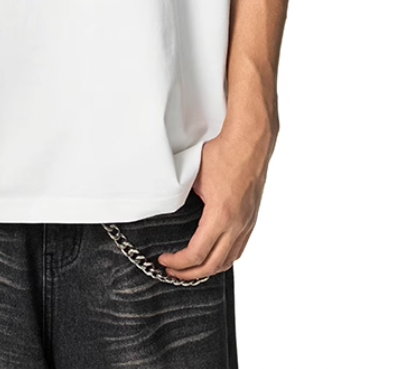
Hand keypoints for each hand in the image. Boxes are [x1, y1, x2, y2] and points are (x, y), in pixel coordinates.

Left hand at [156, 124, 273, 280]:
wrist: (250, 141)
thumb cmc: (223, 153)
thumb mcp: (196, 177)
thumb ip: (185, 198)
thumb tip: (173, 209)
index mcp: (220, 216)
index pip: (197, 254)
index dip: (178, 263)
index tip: (164, 260)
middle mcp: (237, 224)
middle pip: (213, 265)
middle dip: (190, 274)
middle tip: (173, 272)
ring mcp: (247, 223)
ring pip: (229, 260)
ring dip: (208, 269)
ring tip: (190, 268)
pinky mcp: (251, 218)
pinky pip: (238, 248)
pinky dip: (224, 258)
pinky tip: (212, 256)